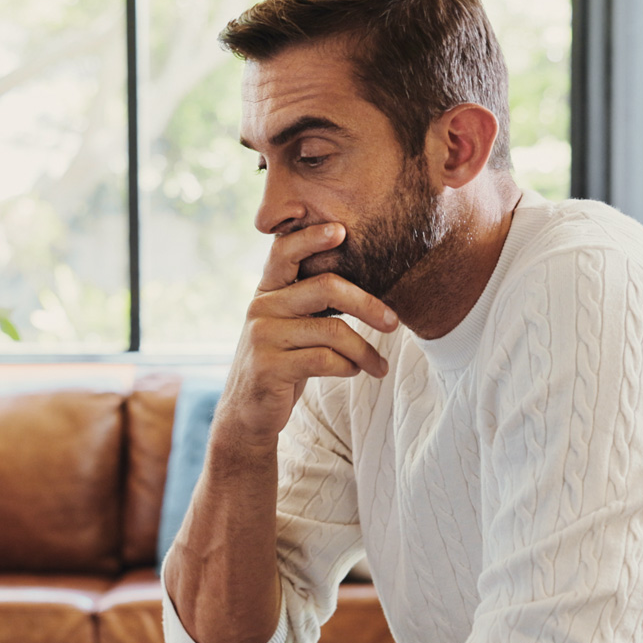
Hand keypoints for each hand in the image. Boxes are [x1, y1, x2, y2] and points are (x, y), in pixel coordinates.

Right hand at [219, 223, 399, 444]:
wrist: (249, 411)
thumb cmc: (282, 361)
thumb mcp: (291, 325)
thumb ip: (311, 300)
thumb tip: (368, 279)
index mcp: (268, 289)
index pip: (285, 251)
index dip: (312, 237)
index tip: (342, 231)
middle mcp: (261, 306)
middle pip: (325, 287)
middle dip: (367, 304)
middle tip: (394, 323)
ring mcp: (263, 336)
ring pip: (332, 330)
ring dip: (365, 350)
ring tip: (380, 366)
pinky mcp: (269, 367)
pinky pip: (323, 360)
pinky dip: (348, 366)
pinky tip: (355, 371)